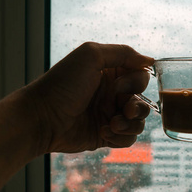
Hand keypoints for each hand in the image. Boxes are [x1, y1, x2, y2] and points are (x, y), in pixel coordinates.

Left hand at [27, 42, 153, 153]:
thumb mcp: (91, 55)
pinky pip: (129, 138)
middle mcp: (113, 94)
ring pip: (139, 121)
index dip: (136, 82)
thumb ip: (123, 53)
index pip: (141, 76)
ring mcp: (110, 115)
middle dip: (137, 106)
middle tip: (123, 109)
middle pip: (143, 100)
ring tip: (112, 124)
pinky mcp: (107, 135)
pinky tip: (103, 132)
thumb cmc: (63, 84)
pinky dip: (121, 137)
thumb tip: (150, 61)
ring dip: (130, 124)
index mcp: (111, 74)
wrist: (41, 118)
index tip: (118, 85)